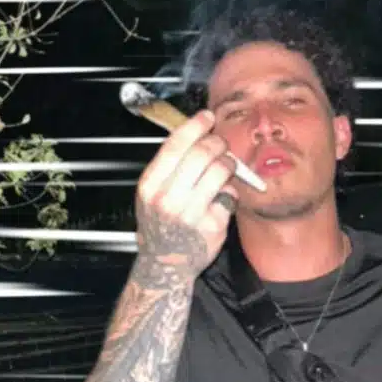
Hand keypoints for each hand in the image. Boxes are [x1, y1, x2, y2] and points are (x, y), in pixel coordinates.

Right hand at [133, 109, 238, 275]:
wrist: (166, 265)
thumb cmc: (161, 225)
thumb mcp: (152, 194)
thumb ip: (169, 166)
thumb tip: (196, 132)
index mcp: (151, 186)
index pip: (175, 146)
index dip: (194, 126)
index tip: (207, 117)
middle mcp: (169, 199)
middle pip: (201, 154)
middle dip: (216, 143)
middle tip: (220, 144)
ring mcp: (191, 214)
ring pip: (219, 171)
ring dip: (227, 164)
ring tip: (225, 168)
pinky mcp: (213, 226)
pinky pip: (230, 195)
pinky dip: (230, 191)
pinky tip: (223, 196)